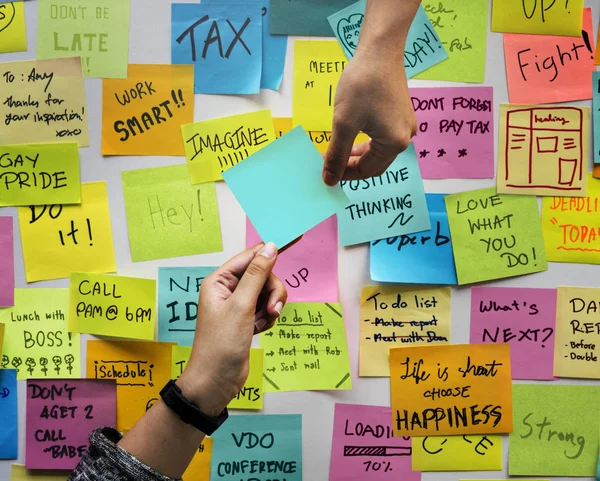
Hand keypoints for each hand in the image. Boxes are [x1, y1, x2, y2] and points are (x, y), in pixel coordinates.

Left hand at [177, 243, 286, 414]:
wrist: (216, 381)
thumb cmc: (220, 344)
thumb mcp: (241, 306)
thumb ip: (257, 275)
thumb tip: (269, 247)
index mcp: (220, 281)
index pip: (250, 256)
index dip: (271, 250)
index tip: (296, 238)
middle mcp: (228, 290)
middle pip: (263, 275)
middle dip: (271, 292)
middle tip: (272, 309)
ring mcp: (238, 305)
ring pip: (267, 293)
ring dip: (271, 307)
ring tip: (264, 323)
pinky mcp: (246, 319)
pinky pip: (266, 309)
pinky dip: (268, 319)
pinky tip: (259, 331)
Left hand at [323, 47, 416, 184]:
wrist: (379, 51)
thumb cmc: (362, 86)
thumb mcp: (344, 124)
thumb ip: (337, 155)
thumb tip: (329, 181)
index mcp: (394, 144)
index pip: (367, 171)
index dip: (345, 174)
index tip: (325, 169)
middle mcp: (405, 137)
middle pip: (375, 164)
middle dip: (351, 165)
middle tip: (329, 161)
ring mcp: (405, 125)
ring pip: (378, 151)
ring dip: (357, 153)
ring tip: (337, 150)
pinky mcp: (401, 114)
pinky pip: (382, 137)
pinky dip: (366, 141)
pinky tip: (351, 135)